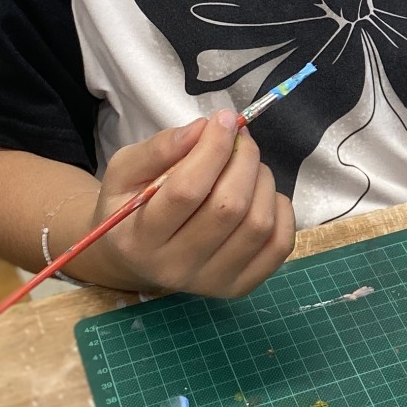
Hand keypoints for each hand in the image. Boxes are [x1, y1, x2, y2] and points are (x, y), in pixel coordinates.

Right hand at [82, 111, 294, 297]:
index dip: (213, 149)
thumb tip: (205, 128)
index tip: (224, 120)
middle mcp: (175, 268)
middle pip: (229, 207)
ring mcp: (211, 282)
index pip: (187, 190)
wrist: (138, 256)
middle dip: (243, 159)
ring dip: (262, 181)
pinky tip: (260, 195)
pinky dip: (280, 210)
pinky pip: (279, 245)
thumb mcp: (125, 170)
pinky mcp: (240, 286)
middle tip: (240, 139)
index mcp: (139, 238)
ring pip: (258, 224)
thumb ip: (160, 147)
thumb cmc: (132, 206)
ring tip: (247, 166)